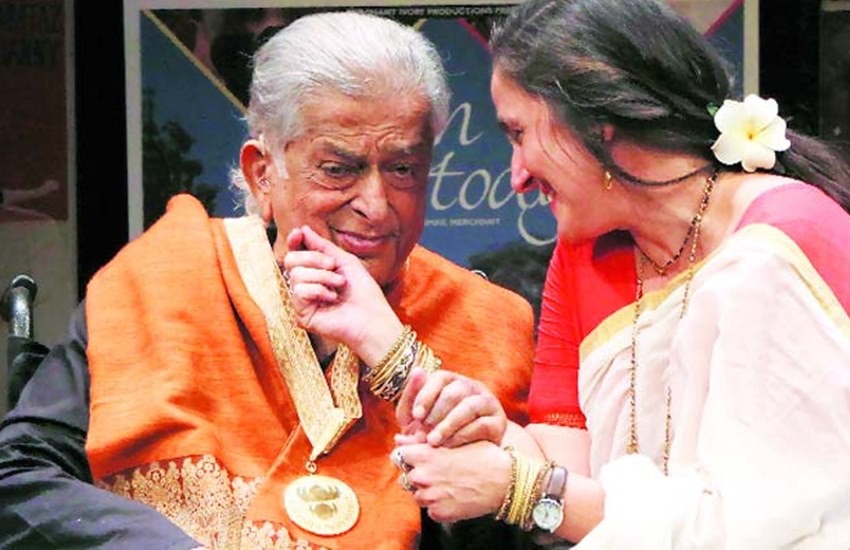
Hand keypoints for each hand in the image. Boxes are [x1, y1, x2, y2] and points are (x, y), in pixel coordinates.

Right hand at [283, 225, 402, 364]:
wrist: (373, 317)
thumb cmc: (363, 291)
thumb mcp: (345, 261)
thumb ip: (323, 246)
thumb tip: (302, 229)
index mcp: (314, 273)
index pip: (295, 254)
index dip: (293, 242)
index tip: (298, 233)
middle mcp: (305, 287)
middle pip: (290, 260)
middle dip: (314, 258)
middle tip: (333, 266)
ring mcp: (302, 302)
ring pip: (296, 275)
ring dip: (323, 277)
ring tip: (339, 286)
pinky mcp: (302, 316)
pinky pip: (299, 291)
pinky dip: (319, 290)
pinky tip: (332, 299)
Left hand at [392, 441, 509, 522]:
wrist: (505, 481)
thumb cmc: (483, 455)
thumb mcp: (455, 440)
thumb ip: (422, 441)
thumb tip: (398, 439)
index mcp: (425, 454)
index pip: (398, 455)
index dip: (408, 455)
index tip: (418, 457)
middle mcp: (423, 476)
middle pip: (405, 476)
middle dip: (417, 474)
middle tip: (439, 472)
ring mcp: (430, 496)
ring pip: (416, 494)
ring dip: (427, 490)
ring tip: (449, 484)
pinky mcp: (438, 513)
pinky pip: (429, 510)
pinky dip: (438, 505)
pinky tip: (454, 496)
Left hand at [396, 368, 506, 447]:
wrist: (462, 458)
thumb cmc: (433, 432)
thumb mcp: (416, 417)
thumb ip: (412, 397)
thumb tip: (417, 370)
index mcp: (452, 381)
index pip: (440, 377)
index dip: (426, 395)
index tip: (416, 416)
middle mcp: (473, 387)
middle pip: (455, 392)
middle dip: (436, 412)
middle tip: (424, 432)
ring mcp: (488, 403)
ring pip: (470, 406)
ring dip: (449, 424)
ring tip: (434, 441)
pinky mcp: (499, 423)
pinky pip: (482, 424)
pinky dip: (462, 435)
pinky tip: (449, 445)